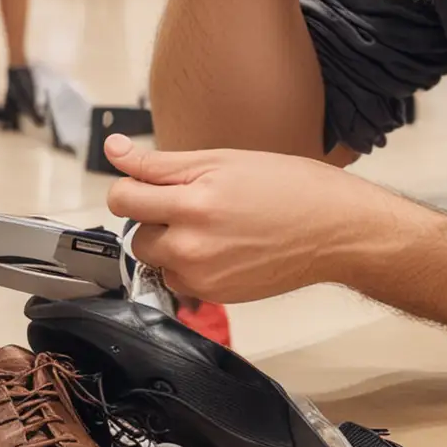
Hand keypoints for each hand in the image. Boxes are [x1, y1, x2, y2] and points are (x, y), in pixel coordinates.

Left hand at [104, 134, 386, 302]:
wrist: (333, 230)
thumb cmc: (286, 186)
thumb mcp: (221, 161)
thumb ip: (160, 163)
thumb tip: (114, 150)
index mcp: (193, 203)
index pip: (122, 199)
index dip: (130, 186)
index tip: (145, 183)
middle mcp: (192, 246)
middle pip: (135, 234)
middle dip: (152, 217)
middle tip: (190, 202)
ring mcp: (203, 276)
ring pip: (155, 260)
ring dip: (169, 243)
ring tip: (210, 225)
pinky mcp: (215, 296)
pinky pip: (179, 279)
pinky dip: (189, 264)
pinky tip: (222, 247)